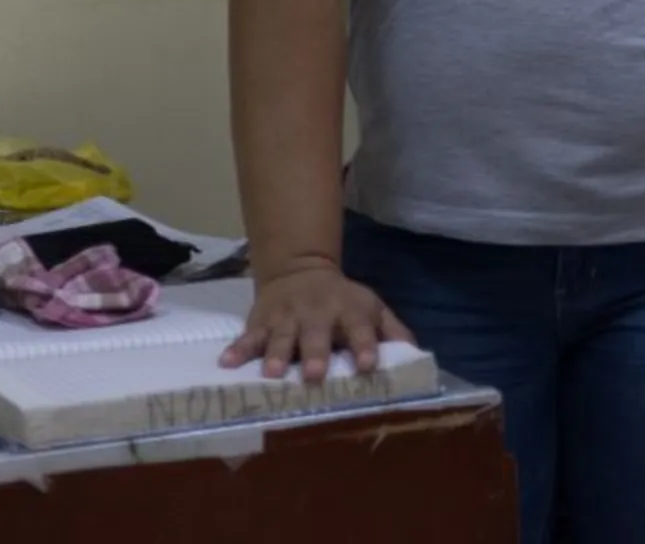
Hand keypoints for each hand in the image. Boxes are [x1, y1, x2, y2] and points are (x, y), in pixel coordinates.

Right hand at [220, 261, 413, 381]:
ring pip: (281, 337)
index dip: (365, 346)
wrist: (300, 270)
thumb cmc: (342, 300)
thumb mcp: (371, 308)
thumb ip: (392, 330)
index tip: (368, 364)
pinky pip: (248, 336)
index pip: (361, 329)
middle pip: (317, 335)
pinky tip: (227, 363)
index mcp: (348, 311)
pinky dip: (238, 349)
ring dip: (277, 355)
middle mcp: (317, 314)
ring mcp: (286, 318)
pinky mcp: (260, 322)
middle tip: (315, 375)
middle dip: (316, 354)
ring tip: (273, 373)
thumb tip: (417, 354)